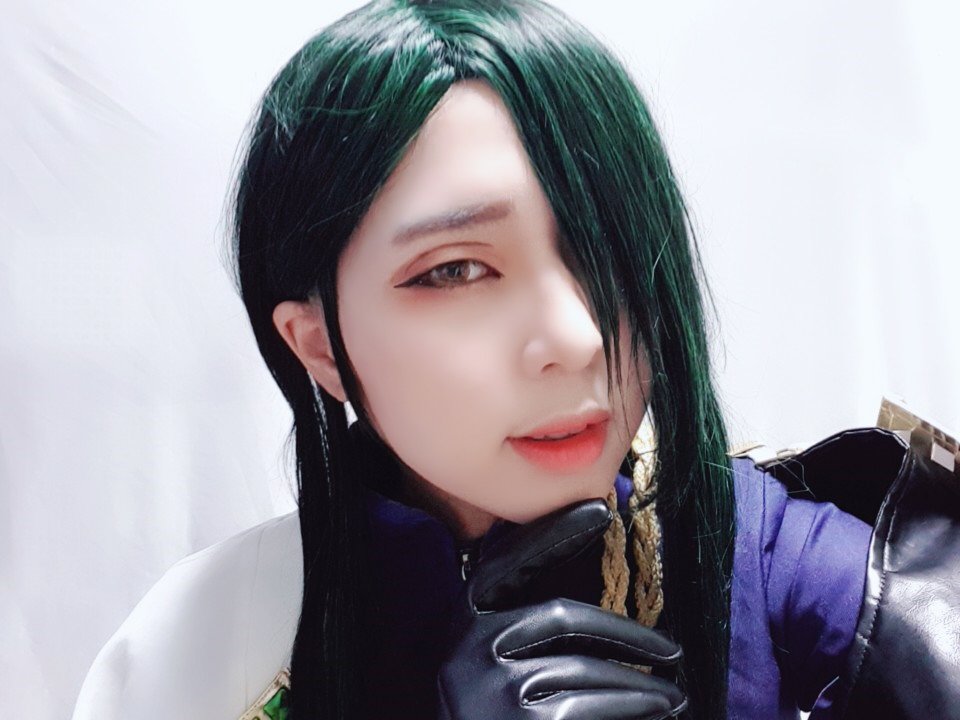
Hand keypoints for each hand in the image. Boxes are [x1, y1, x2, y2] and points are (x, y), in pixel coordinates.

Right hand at [437, 499, 686, 718]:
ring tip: (673, 697)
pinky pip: (590, 708)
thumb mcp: (495, 652)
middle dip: (628, 634)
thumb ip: (528, 616)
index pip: (512, 562)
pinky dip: (630, 709)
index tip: (601, 508)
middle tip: (673, 652)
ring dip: (641, 685)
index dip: (555, 532)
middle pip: (562, 617)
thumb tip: (598, 570)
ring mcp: (493, 687)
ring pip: (586, 670)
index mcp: (468, 615)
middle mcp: (472, 645)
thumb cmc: (496, 704)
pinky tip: (653, 715)